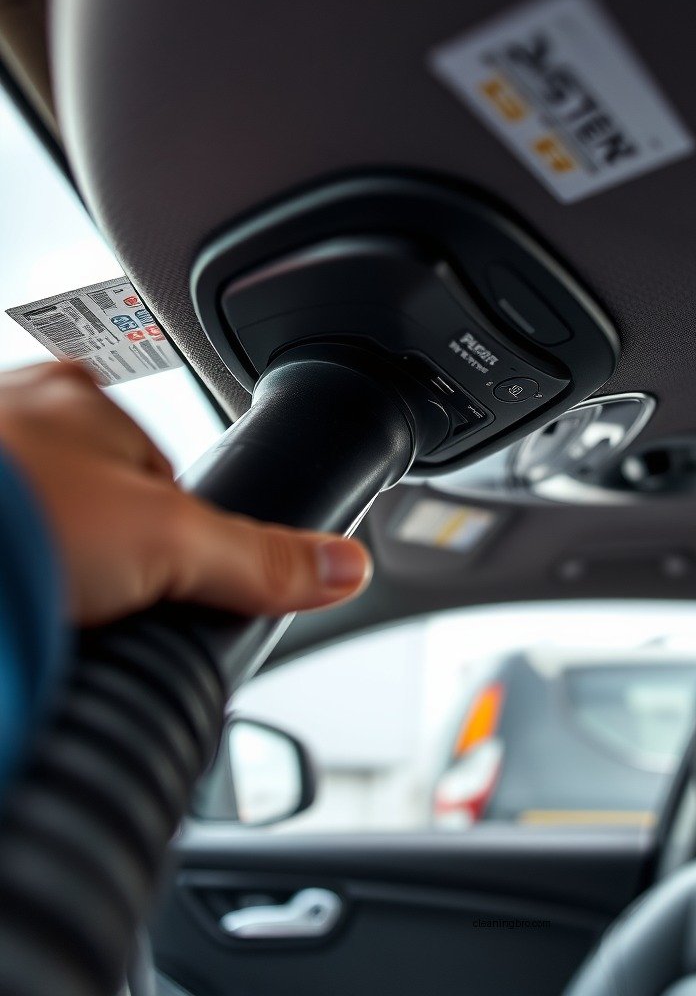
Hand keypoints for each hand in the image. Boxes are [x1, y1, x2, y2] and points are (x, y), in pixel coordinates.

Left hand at [0, 361, 371, 625]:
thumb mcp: (164, 544)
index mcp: (88, 400)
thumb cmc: (4, 514)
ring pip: (26, 515)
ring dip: (36, 561)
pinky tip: (9, 604)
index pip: (159, 467)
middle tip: (92, 600)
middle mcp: (17, 413)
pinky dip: (6, 572)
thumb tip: (347, 566)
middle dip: (97, 547)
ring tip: (34, 608)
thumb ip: (258, 561)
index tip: (159, 572)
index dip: (173, 527)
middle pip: (88, 492)